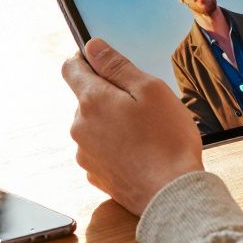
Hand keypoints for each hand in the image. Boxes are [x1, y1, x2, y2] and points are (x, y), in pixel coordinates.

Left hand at [61, 38, 204, 214]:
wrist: (172, 195)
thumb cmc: (167, 140)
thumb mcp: (149, 90)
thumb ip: (117, 66)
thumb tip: (92, 47)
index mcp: (92, 101)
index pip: (70, 68)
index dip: (86, 60)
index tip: (104, 62)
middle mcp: (80, 127)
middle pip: (86, 99)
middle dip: (109, 96)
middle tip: (142, 105)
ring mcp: (85, 154)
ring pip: (95, 126)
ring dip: (113, 123)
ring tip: (146, 134)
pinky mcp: (95, 175)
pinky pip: (101, 150)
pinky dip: (116, 148)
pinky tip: (141, 153)